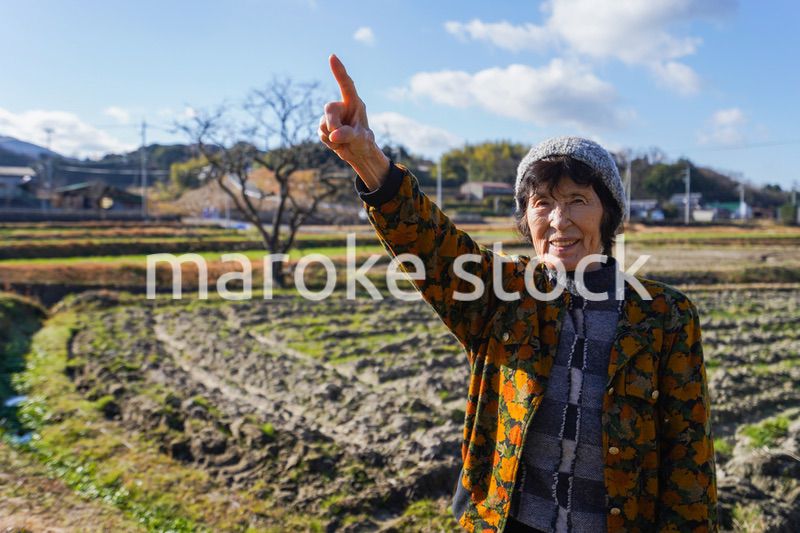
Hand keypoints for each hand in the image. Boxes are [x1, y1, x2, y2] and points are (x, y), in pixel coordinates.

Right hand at [319, 54, 388, 188]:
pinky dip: (328, 141)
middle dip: (332, 123)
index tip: (332, 57)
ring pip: (323, 123)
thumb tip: (333, 135)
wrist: (358, 153)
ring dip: (331, 136)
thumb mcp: (361, 139)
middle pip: (329, 108)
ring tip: (343, 140)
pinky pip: (320, 133)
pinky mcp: (325, 126)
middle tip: (338, 136)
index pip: (346, 84)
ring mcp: (332, 117)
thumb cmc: (364, 142)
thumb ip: (349, 134)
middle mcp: (342, 107)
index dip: (339, 71)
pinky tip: (337, 143)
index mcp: (354, 103)